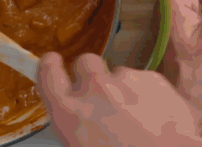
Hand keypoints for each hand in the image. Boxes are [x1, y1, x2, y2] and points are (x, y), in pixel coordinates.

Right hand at [36, 52, 201, 146]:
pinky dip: (146, 92)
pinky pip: (143, 79)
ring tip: (134, 114)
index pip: (48, 74)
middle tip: (99, 94)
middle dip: (90, 73)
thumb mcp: (79, 143)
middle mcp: (94, 89)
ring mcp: (126, 79)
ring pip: (118, 72)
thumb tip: (79, 117)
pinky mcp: (153, 78)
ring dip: (122, 87)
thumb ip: (74, 121)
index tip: (52, 62)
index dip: (50, 66)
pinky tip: (153, 114)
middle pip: (85, 62)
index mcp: (69, 112)